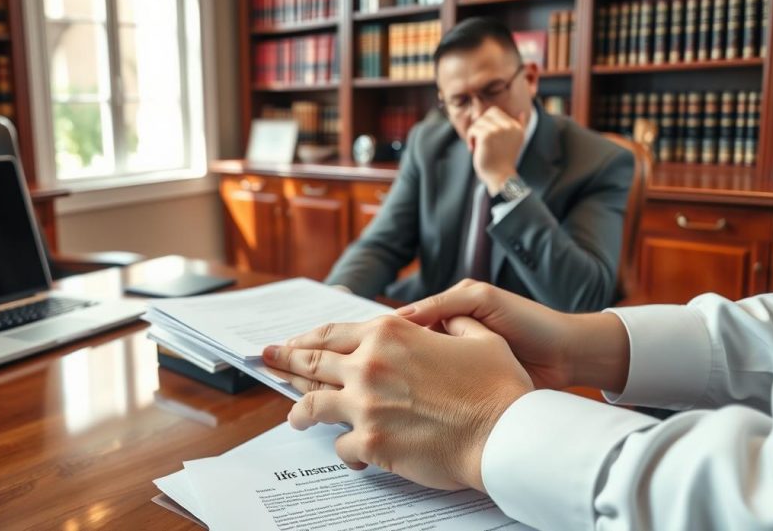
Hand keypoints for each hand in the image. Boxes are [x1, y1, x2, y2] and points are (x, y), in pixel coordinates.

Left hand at [262, 315, 532, 491]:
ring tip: (294, 417)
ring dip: (300, 411)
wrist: (504, 434)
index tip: (289, 342)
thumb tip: (441, 320)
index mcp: (390, 334)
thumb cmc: (496, 387)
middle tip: (268, 362)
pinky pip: (341, 445)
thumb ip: (450, 322)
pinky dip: (343, 449)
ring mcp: (365, 405)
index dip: (305, 338)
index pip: (331, 333)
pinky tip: (349, 452)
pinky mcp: (370, 441)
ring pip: (312, 406)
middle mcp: (369, 365)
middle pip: (311, 363)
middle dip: (284, 362)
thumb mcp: (478, 335)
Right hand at [397, 280, 629, 392]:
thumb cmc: (531, 322)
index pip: (405, 324)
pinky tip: (417, 406)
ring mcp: (457, 369)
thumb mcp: (484, 300)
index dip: (387, 335)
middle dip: (393, 363)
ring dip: (409, 384)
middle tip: (376, 374)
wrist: (569, 357)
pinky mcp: (467, 392)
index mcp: (449, 314)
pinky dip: (429, 400)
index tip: (367, 347)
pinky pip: (440, 395)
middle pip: (408, 353)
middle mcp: (449, 342)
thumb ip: (444, 304)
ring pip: (421, 377)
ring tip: (393, 392)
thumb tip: (401, 317)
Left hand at [465, 107, 525, 194]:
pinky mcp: (487, 136)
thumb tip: (521, 113)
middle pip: (487, 114)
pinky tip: (473, 148)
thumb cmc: (504, 161)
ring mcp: (498, 130)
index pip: (495, 111)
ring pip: (479, 122)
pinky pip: (473, 129)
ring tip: (476, 146)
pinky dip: (470, 139)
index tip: (486, 137)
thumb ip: (519, 126)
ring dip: (474, 134)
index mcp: (516, 127)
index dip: (486, 122)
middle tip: (479, 140)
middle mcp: (509, 126)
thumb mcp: (516, 142)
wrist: (500, 177)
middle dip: (481, 126)